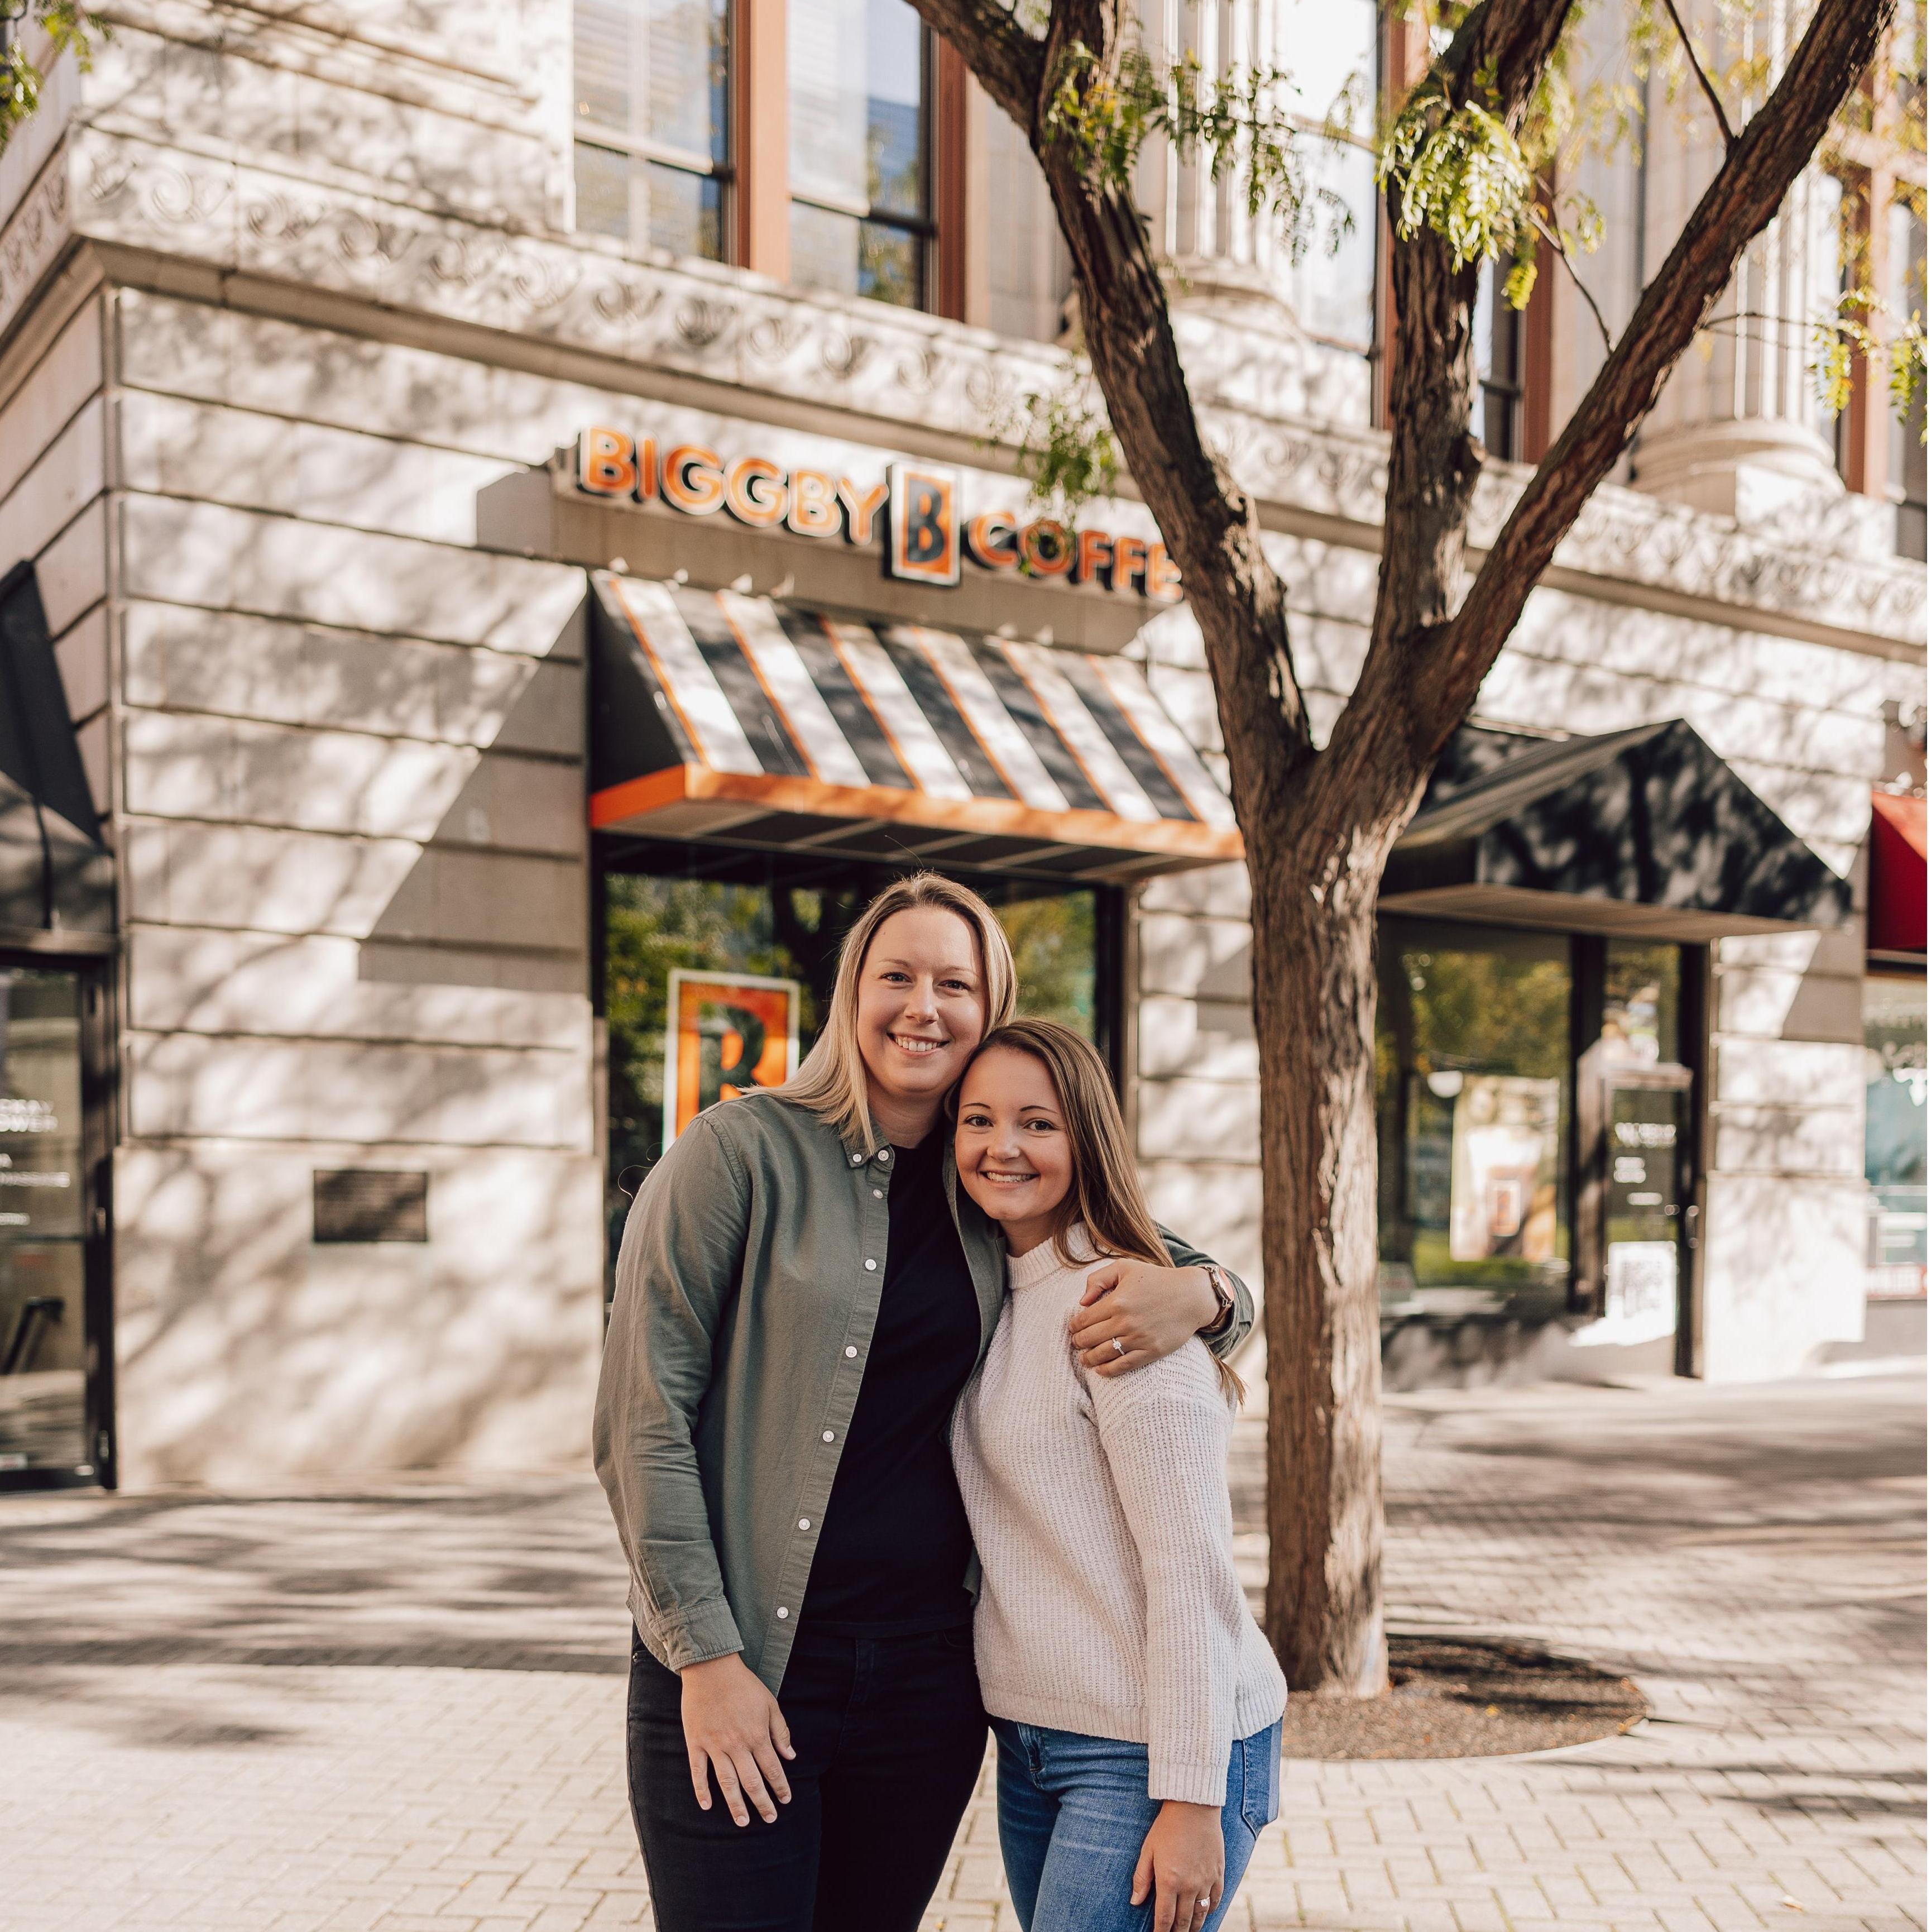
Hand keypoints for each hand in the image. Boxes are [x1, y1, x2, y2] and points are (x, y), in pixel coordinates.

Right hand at [679, 1653, 794, 1825]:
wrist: (711, 1668)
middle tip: (769, 1819)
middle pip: (751, 1781)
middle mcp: (736, 1744)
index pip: (772, 1768)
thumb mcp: (769, 1703)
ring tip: (743, 1822)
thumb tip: (790, 1756)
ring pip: (727, 1782)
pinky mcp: (696, 1742)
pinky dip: (701, 1790)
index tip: (785, 1800)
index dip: (780, 1786)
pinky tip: (707, 1806)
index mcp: (756, 1735)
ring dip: (736, 1804)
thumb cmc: (744, 1685)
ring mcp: (714, 1745)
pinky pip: (698, 1771)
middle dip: (762, 1802)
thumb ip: (780, 1731)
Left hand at [1070, 1262, 1216, 1375]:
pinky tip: (1100, 1370)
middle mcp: (1125, 1322)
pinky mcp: (1151, 1351)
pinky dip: (1108, 1370)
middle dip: (1078, 1342)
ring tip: (1084, 1359)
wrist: (1192, 1296)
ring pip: (1103, 1354)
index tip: (1073, 1328)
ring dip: (1088, 1359)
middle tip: (1076, 1343)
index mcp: (1117, 1301)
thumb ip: (1099, 1279)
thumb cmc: (1157, 1279)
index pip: (1084, 1320)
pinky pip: (1123, 1365)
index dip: (1074, 1326)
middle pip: (1090, 1339)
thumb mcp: (1126, 1267)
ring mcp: (1138, 1339)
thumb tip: (1082, 1301)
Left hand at [1132, 1799, 1224, 1931]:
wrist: (1193, 1808)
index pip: (1164, 1918)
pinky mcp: (1218, 1874)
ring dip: (1193, 1926)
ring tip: (1187, 1931)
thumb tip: (1134, 1902)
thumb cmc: (1166, 1827)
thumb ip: (1141, 1878)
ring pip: (1200, 1915)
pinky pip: (1215, 1900)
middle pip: (1183, 1921)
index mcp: (1169, 1881)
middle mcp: (1189, 1886)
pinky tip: (1204, 1913)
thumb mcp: (1148, 1850)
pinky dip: (1209, 1911)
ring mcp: (1206, 1881)